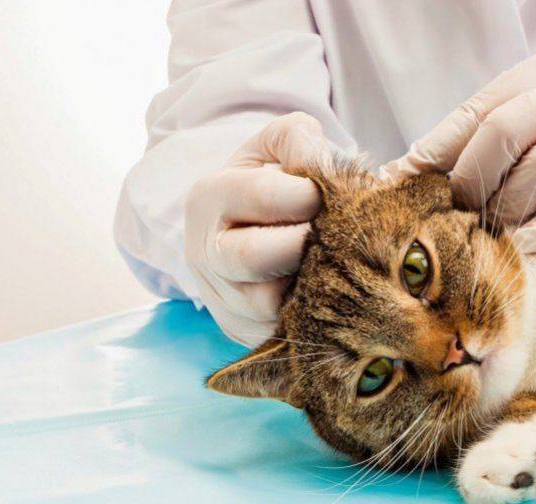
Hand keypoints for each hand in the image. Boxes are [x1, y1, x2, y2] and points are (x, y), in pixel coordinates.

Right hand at [185, 112, 330, 345]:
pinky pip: (280, 332)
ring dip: (309, 285)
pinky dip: (308, 315)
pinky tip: (324, 291)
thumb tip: (317, 162)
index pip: (263, 195)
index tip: (327, 195)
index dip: (310, 194)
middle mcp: (205, 253)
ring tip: (329, 263)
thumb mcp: (278, 145)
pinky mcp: (242, 332)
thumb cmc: (272, 181)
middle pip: (255, 257)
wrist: (249, 229)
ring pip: (269, 305)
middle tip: (331, 235)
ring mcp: (221, 299)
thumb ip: (298, 138)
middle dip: (305, 244)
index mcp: (209, 198)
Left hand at [381, 45, 535, 251]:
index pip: (475, 111)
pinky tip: (526, 246)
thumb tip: (421, 169)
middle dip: (469, 181)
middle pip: (501, 132)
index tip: (399, 186)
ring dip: (506, 209)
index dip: (433, 152)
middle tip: (459, 213)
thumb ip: (500, 126)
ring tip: (494, 231)